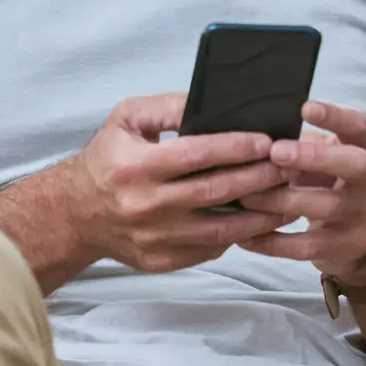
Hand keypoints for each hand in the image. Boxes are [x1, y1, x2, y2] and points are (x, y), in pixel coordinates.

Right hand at [63, 94, 291, 273]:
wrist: (75, 213)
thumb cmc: (107, 159)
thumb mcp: (126, 119)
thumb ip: (168, 107)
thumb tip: (211, 104)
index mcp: (136, 166)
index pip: (198, 154)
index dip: (237, 147)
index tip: (268, 141)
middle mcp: (145, 205)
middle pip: (217, 191)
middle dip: (260, 177)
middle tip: (289, 165)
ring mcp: (155, 238)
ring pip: (222, 228)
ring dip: (260, 214)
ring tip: (287, 198)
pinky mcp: (162, 260)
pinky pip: (210, 249)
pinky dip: (238, 235)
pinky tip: (258, 220)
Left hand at [236, 100, 365, 283]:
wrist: (358, 230)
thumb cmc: (330, 179)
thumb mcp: (325, 154)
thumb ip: (302, 142)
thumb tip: (256, 135)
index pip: (358, 127)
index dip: (335, 117)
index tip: (305, 107)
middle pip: (354, 165)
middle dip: (314, 157)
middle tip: (275, 151)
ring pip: (327, 207)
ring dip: (283, 200)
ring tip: (247, 196)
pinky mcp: (350, 245)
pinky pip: (309, 246)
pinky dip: (275, 242)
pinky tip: (246, 236)